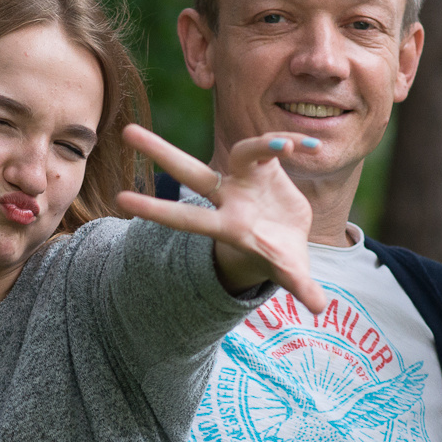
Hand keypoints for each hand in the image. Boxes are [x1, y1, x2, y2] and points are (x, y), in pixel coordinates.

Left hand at [114, 123, 328, 315]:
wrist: (284, 235)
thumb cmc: (279, 257)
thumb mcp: (289, 272)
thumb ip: (301, 287)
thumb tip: (320, 309)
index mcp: (227, 225)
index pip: (185, 218)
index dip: (157, 210)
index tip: (120, 200)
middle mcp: (228, 196)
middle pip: (190, 171)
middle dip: (161, 152)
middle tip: (127, 131)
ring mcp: (245, 177)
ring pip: (246, 150)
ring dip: (268, 144)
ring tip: (292, 147)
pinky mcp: (266, 163)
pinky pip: (275, 146)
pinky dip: (292, 144)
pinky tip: (311, 146)